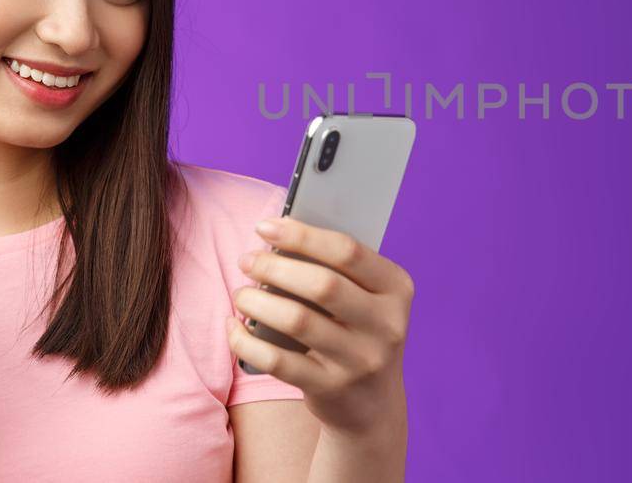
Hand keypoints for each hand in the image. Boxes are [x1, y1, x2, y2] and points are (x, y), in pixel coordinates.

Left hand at [227, 216, 414, 436]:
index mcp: (396, 289)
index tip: (265, 226)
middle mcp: (386, 325)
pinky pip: (278, 361)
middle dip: (274, 267)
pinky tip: (235, 328)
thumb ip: (336, 271)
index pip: (348, 252)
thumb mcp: (366, 300)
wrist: (374, 405)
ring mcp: (361, 360)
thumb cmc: (357, 333)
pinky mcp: (332, 388)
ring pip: (298, 321)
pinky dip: (247, 341)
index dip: (302, 235)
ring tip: (240, 293)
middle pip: (323, 285)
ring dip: (258, 302)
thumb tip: (278, 239)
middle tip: (246, 260)